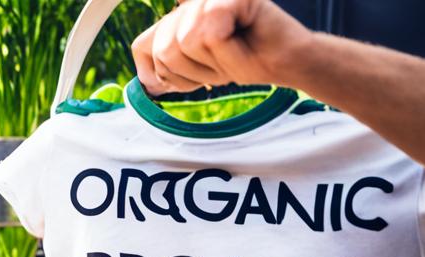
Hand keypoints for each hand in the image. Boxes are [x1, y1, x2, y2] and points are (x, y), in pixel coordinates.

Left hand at [131, 0, 312, 94]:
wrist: (283, 60)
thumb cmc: (241, 61)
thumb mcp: (194, 70)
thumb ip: (166, 63)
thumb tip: (146, 81)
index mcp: (175, 17)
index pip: (141, 47)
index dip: (162, 72)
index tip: (191, 78)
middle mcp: (189, 3)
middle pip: (164, 48)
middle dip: (193, 71)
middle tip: (219, 64)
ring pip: (187, 41)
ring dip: (214, 63)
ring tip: (233, 52)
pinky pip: (212, 35)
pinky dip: (229, 52)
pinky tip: (243, 41)